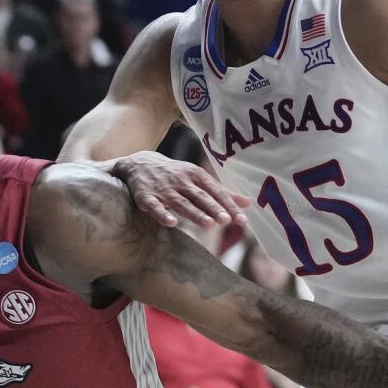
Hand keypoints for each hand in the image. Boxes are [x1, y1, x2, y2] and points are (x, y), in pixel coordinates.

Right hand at [112, 151, 250, 227]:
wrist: (139, 163)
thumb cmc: (176, 174)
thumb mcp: (198, 178)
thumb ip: (222, 192)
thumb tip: (248, 203)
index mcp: (196, 175)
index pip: (215, 191)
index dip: (228, 205)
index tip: (242, 220)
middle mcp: (181, 181)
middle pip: (200, 196)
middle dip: (214, 208)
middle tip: (227, 221)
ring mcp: (163, 189)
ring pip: (181, 202)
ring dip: (195, 213)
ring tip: (209, 225)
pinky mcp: (146, 197)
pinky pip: (155, 206)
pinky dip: (162, 214)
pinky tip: (171, 223)